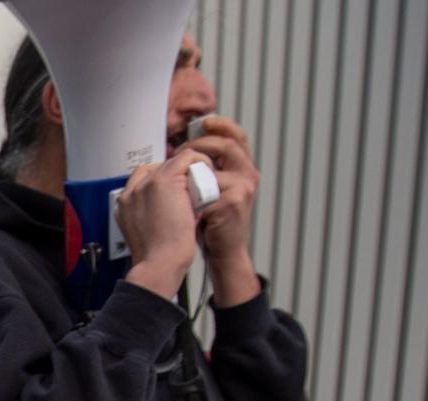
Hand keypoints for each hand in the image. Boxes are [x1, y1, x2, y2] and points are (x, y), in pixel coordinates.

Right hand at [115, 150, 203, 300]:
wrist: (159, 263)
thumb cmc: (157, 258)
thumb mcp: (148, 234)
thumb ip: (152, 216)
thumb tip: (171, 208)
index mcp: (124, 205)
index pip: (143, 180)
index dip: (163, 183)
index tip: (179, 195)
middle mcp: (131, 191)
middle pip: (158, 168)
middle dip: (178, 177)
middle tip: (193, 194)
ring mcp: (146, 184)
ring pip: (173, 162)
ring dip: (190, 171)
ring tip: (200, 190)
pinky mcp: (164, 180)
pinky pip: (187, 157)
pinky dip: (201, 164)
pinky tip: (207, 179)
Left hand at [185, 115, 261, 303]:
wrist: (222, 252)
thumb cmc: (211, 222)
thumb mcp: (209, 190)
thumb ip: (203, 171)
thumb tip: (180, 153)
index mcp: (241, 168)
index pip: (235, 136)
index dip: (221, 125)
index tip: (204, 122)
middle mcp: (247, 174)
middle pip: (228, 143)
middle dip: (202, 142)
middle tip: (180, 151)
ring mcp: (242, 187)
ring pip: (216, 164)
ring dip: (194, 165)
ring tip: (180, 175)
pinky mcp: (233, 202)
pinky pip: (208, 187)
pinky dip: (192, 191)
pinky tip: (184, 198)